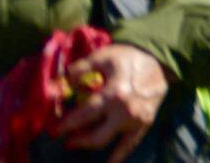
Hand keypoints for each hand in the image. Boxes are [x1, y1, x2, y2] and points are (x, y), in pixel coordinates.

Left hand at [53, 41, 168, 161]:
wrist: (156, 64)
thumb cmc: (125, 59)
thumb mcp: (100, 57)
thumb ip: (78, 70)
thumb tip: (60, 85)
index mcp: (113, 95)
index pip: (84, 116)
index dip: (66, 125)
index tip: (53, 130)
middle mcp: (125, 113)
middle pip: (96, 136)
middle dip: (75, 140)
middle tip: (60, 138)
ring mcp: (136, 122)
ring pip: (110, 142)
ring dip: (90, 145)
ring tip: (74, 143)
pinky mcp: (144, 126)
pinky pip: (130, 145)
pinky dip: (118, 156)